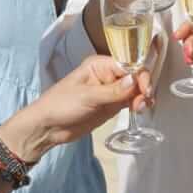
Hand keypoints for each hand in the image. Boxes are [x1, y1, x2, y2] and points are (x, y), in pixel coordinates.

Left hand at [2, 57, 149, 162]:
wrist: (47, 128)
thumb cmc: (61, 105)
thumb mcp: (87, 96)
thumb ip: (113, 90)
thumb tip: (136, 80)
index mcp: (100, 65)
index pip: (128, 64)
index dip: (140, 75)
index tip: (145, 90)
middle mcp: (108, 75)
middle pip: (135, 76)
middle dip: (143, 87)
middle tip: (142, 103)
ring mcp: (111, 91)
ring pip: (135, 89)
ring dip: (142, 97)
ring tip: (140, 109)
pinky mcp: (112, 105)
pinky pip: (130, 101)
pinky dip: (138, 104)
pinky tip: (139, 110)